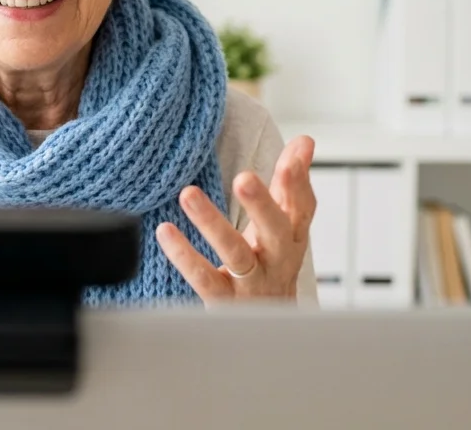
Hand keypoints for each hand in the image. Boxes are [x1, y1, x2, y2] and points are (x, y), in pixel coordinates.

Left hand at [156, 135, 315, 302]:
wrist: (270, 330)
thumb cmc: (271, 267)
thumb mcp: (285, 226)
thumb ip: (290, 184)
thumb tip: (304, 141)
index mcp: (292, 237)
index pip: (302, 208)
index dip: (299, 184)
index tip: (292, 158)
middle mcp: (276, 260)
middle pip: (275, 231)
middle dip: (263, 204)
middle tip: (244, 178)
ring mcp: (252, 284)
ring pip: (236, 254)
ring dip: (212, 223)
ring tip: (188, 194)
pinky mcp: (225, 303)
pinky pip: (204, 278)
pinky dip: (184, 255)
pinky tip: (166, 231)